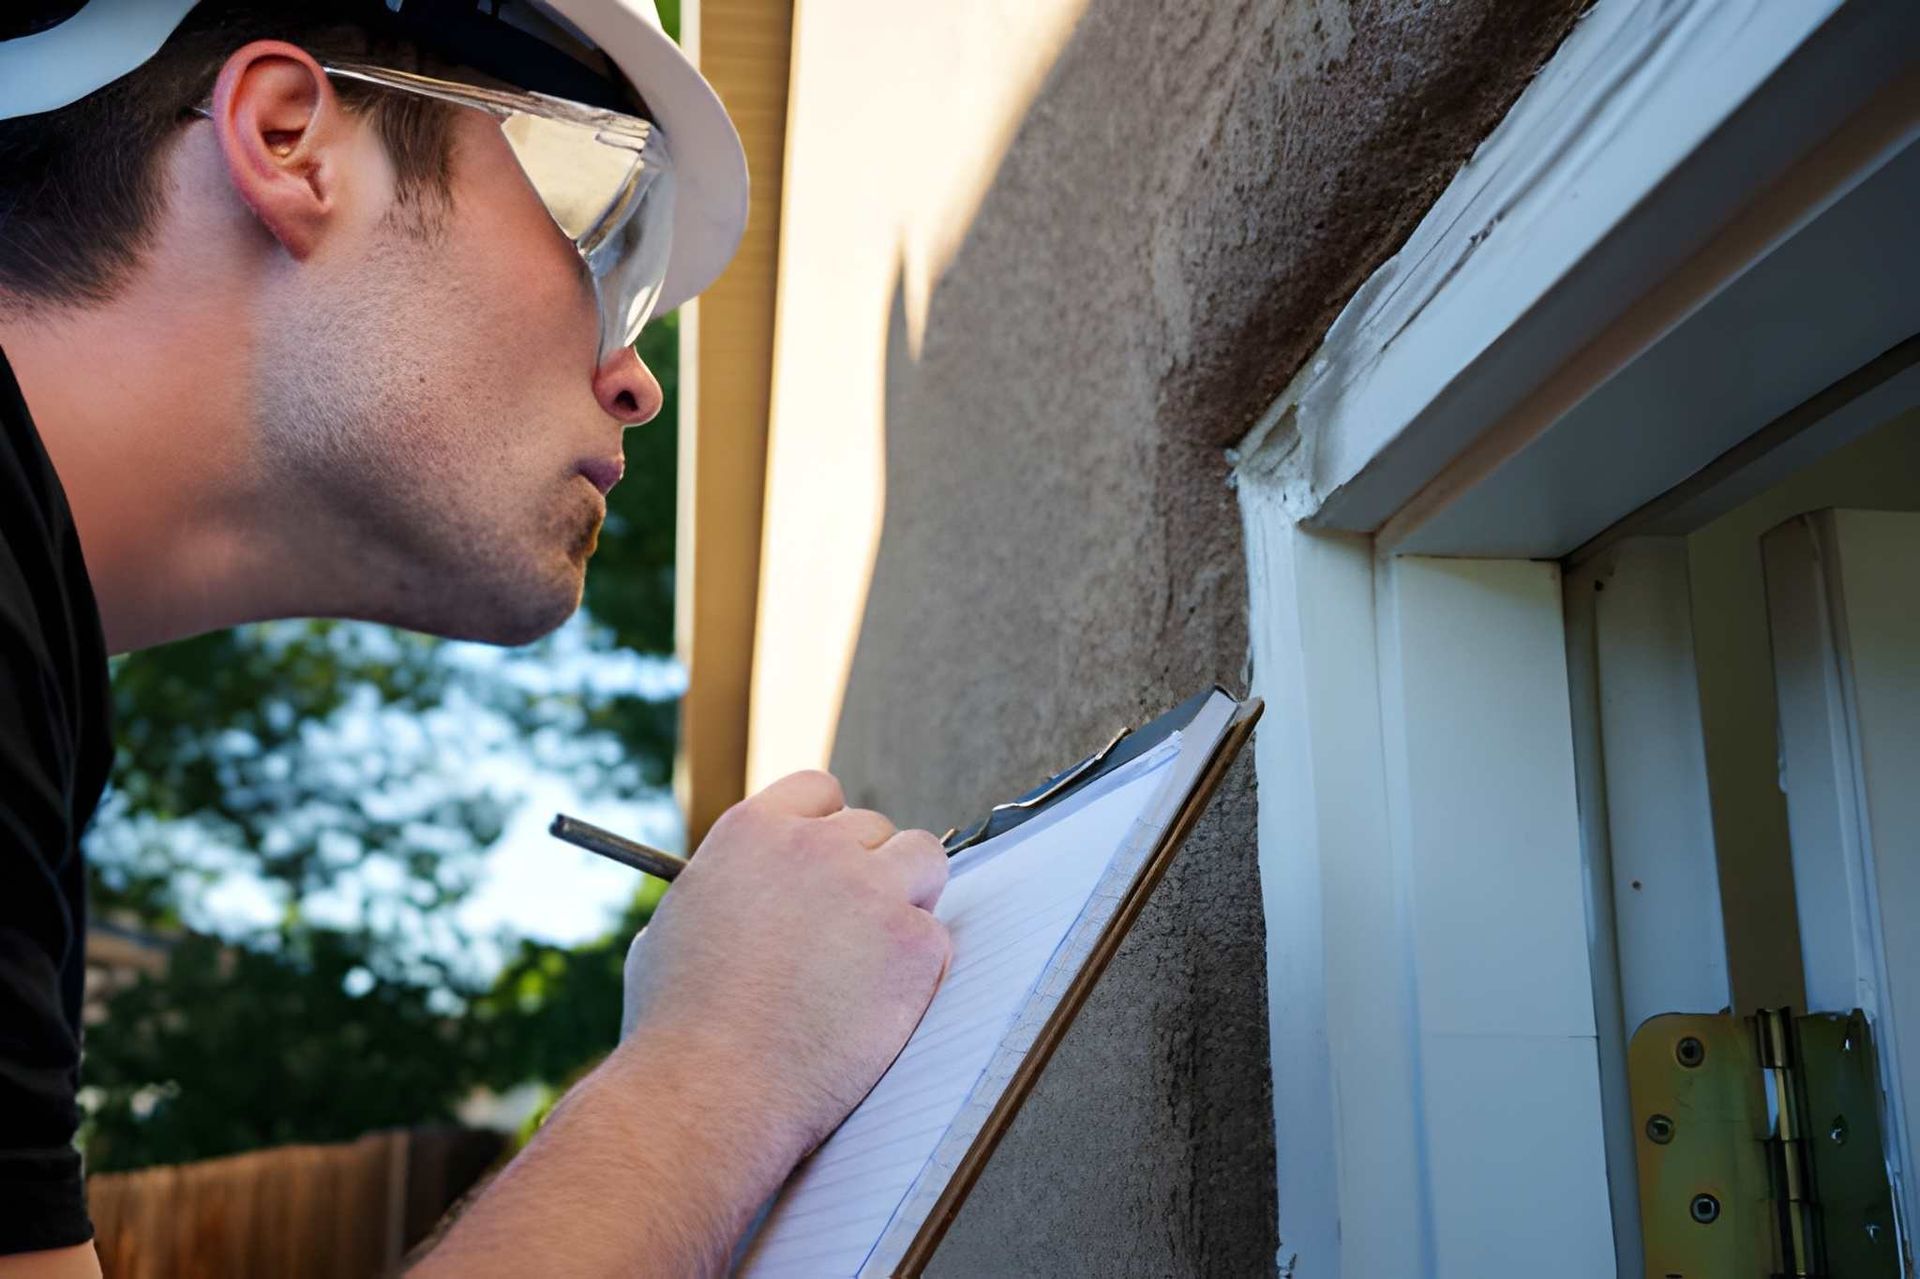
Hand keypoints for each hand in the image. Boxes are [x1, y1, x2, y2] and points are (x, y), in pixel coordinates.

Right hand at [618, 770, 950, 1160]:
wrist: (710, 1090)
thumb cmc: (677, 1028)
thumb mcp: (671, 929)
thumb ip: (717, 892)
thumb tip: (730, 893)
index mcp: (753, 831)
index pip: (819, 792)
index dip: (829, 831)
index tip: (832, 865)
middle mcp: (816, 846)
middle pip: (876, 830)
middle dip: (869, 873)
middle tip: (851, 933)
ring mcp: (871, 890)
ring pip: (923, 861)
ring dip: (909, 899)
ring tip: (877, 958)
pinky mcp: (913, 943)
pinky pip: (936, 937)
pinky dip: (917, 970)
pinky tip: (877, 1008)